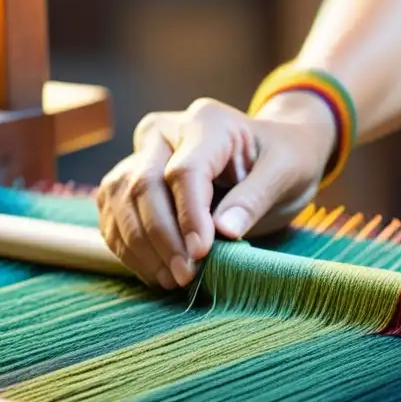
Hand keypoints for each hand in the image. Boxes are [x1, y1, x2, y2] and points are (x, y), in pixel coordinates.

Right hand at [97, 94, 335, 287]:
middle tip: (185, 276)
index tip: (201, 255)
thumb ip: (255, 199)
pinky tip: (154, 270)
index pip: (184, 171)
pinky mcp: (131, 178)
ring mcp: (143, 153)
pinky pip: (114, 212)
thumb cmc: (285, 159)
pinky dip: (128, 246)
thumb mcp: (286, 173)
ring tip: (171, 280)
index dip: (188, 216)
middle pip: (143, 184)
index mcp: (207, 122)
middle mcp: (166, 131)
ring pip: (120, 199)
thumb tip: (225, 233)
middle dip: (161, 238)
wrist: (274, 151)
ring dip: (139, 246)